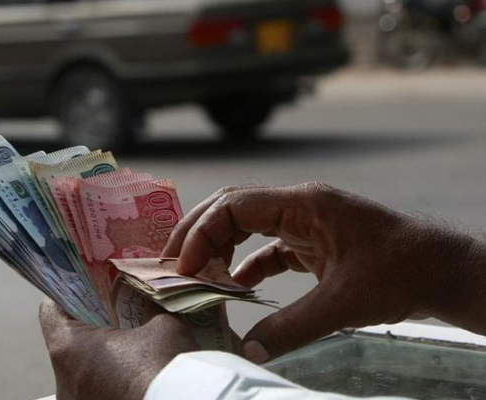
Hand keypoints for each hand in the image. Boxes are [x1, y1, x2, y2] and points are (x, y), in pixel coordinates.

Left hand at [39, 299, 198, 399]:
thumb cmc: (167, 367)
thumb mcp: (163, 325)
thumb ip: (149, 311)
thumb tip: (151, 303)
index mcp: (68, 348)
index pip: (50, 311)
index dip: (68, 295)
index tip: (86, 289)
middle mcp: (63, 383)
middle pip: (67, 344)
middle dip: (91, 328)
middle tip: (115, 314)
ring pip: (82, 373)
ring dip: (101, 359)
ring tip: (130, 347)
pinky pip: (95, 392)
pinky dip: (110, 382)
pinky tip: (135, 374)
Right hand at [162, 183, 485, 362]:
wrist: (443, 270)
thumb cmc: (402, 273)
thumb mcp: (342, 302)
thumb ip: (290, 326)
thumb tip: (247, 350)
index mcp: (303, 203)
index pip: (234, 205)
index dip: (202, 233)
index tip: (185, 267)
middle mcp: (299, 204)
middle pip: (232, 207)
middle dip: (200, 232)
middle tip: (174, 263)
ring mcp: (306, 221)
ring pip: (247, 223)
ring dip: (220, 246)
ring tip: (197, 274)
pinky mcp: (314, 241)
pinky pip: (269, 247)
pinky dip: (248, 264)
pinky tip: (236, 286)